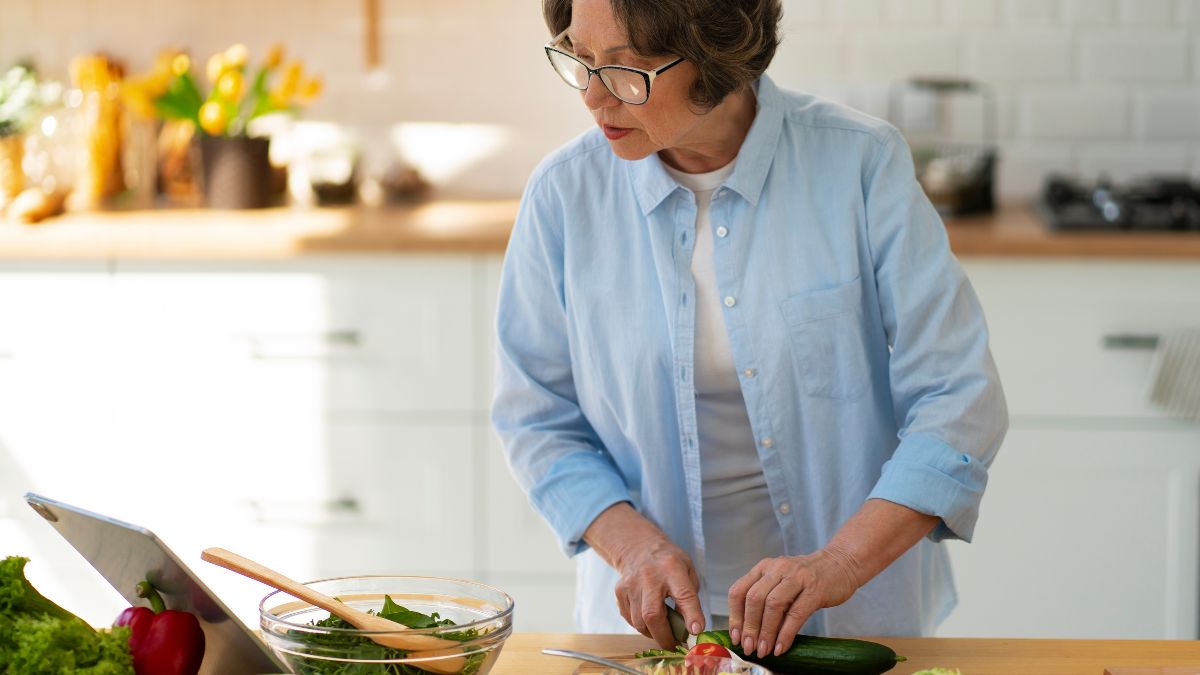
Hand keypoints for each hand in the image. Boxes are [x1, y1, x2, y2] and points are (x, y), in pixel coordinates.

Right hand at [583, 503, 704, 647]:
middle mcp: (649, 576)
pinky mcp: (620, 592)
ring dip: (652, 633)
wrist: (638, 547)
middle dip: (664, 636)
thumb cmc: (668, 561)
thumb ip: (689, 595)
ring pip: (639, 621)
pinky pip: (630, 618)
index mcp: (672, 568)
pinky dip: (641, 625)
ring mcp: (631, 584)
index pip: (683, 594)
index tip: (696, 631)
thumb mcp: (687, 570)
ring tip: (663, 631)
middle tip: (674, 645)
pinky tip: (648, 619)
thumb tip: (689, 625)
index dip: (691, 615)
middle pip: (652, 614)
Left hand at [727, 547, 860, 658]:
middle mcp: (777, 568)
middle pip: (754, 599)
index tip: (735, 637)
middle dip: (749, 628)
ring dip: (766, 632)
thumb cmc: (808, 577)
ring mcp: (797, 577)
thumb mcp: (782, 582)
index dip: (735, 616)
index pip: (739, 591)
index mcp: (764, 567)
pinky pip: (796, 614)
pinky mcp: (815, 589)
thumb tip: (751, 632)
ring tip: (764, 650)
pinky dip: (786, 634)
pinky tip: (781, 647)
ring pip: (773, 605)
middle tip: (749, 647)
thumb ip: (767, 599)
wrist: (842, 563)